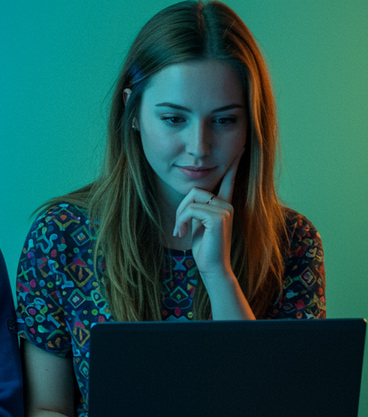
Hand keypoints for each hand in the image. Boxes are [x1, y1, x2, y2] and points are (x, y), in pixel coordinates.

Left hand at [173, 149, 242, 280]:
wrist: (212, 267)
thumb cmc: (205, 248)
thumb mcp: (199, 224)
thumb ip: (198, 209)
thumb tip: (192, 197)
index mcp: (224, 205)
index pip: (229, 180)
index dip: (233, 165)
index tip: (239, 149)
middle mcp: (227, 204)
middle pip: (195, 190)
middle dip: (181, 208)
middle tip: (178, 226)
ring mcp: (225, 210)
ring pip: (191, 199)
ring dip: (180, 216)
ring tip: (180, 231)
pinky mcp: (219, 218)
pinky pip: (190, 209)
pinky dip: (181, 220)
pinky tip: (182, 234)